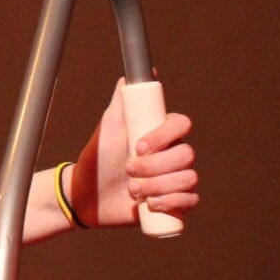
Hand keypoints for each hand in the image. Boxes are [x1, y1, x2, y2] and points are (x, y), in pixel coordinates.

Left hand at [69, 79, 198, 227]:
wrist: (88, 194)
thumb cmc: (98, 157)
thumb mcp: (109, 127)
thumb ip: (122, 100)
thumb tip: (131, 76)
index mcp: (161, 134)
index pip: (182, 125)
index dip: (164, 136)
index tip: (138, 145)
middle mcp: (173, 154)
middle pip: (187, 155)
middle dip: (155, 166)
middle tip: (128, 169)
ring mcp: (176, 178)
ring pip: (189, 179)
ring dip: (157, 185)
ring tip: (132, 189)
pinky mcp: (176, 202)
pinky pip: (190, 200)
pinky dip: (171, 202)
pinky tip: (150, 203)